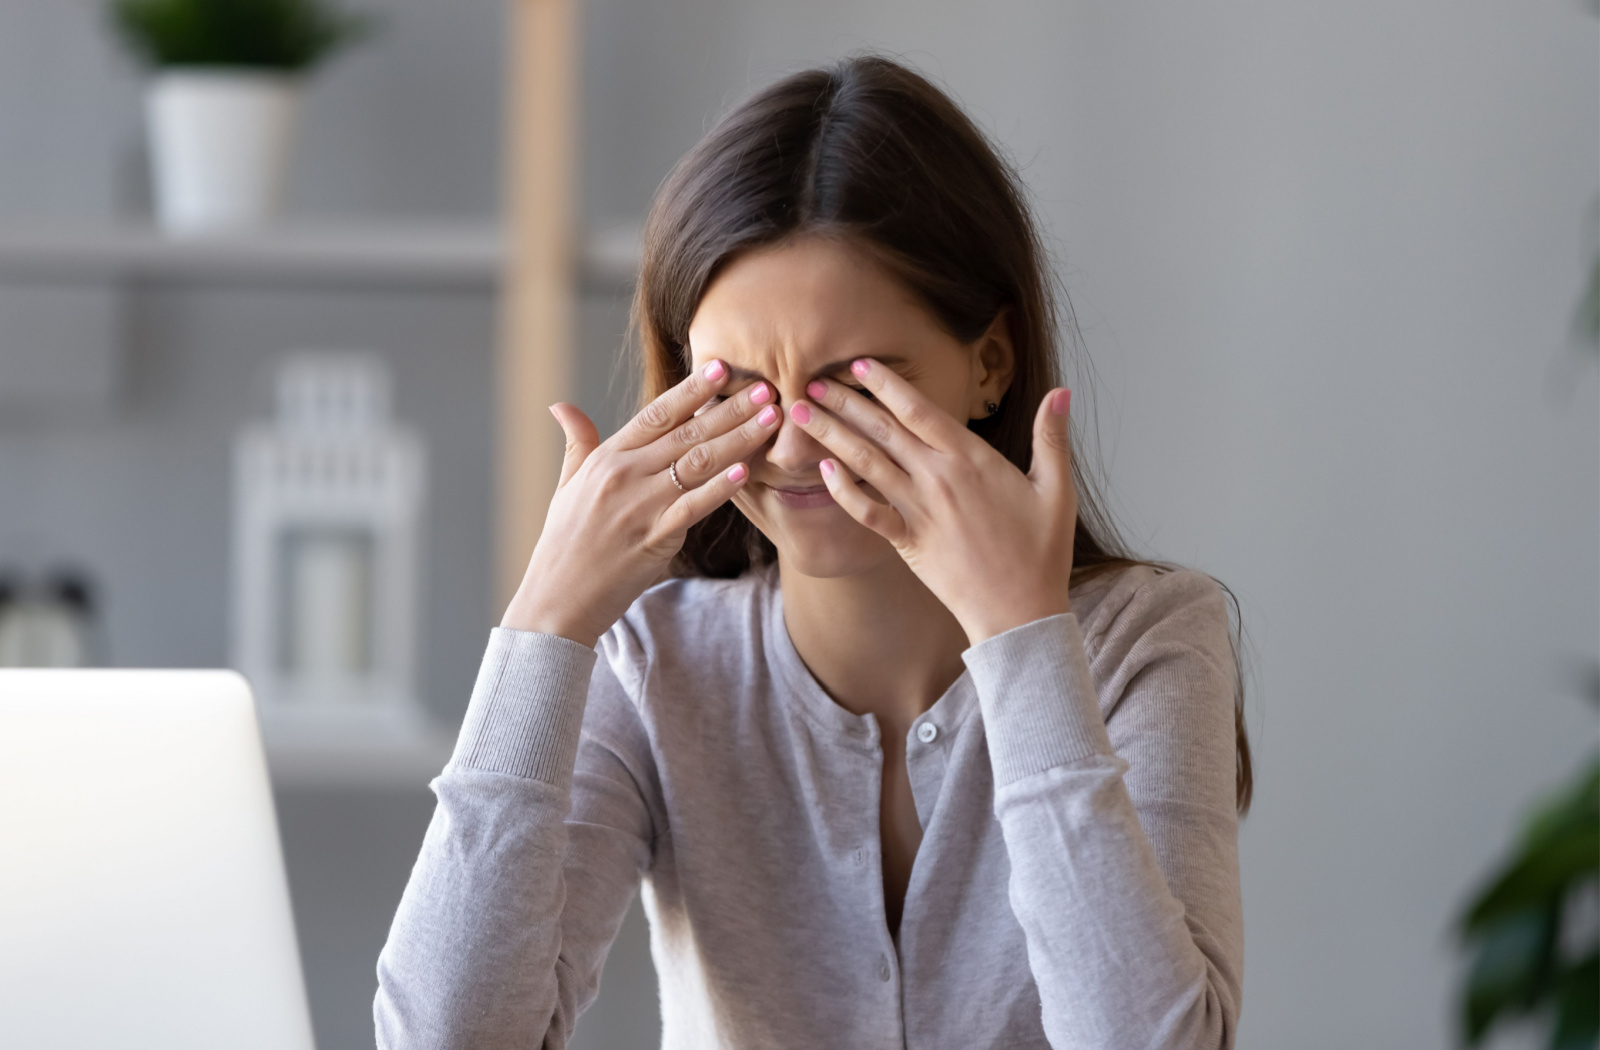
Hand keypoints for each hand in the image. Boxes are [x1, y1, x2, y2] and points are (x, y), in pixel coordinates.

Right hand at [501, 360, 781, 646]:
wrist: (556, 599)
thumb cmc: (564, 543)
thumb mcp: (566, 486)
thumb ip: (576, 443)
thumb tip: (561, 406)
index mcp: (607, 458)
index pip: (656, 414)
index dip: (692, 389)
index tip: (723, 368)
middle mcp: (624, 475)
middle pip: (686, 433)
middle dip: (730, 409)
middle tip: (767, 388)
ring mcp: (640, 506)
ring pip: (697, 463)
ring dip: (738, 439)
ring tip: (770, 420)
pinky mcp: (654, 538)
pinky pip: (694, 507)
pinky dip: (720, 488)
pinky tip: (746, 471)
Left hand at [788, 359, 1077, 644]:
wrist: (1021, 612)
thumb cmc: (1042, 552)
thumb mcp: (1057, 490)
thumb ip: (1052, 437)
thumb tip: (1063, 392)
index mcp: (972, 459)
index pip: (920, 410)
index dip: (887, 384)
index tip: (858, 363)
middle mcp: (938, 479)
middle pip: (883, 429)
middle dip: (844, 401)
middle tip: (812, 377)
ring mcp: (919, 511)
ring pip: (866, 463)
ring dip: (830, 434)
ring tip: (801, 412)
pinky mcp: (907, 542)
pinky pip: (867, 511)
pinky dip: (843, 490)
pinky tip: (823, 470)